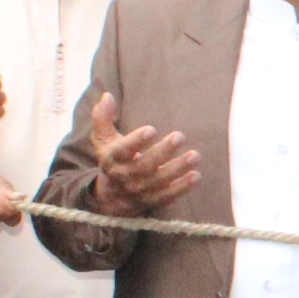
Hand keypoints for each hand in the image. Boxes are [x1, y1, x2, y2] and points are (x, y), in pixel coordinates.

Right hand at [85, 92, 199, 216]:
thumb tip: (107, 96)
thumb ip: (102, 119)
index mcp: (112, 160)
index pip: (122, 151)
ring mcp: (139, 192)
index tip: (151, 130)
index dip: (135, 141)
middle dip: (163, 152)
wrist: (110, 199)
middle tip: (180, 136)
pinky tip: (196, 175)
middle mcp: (124, 177)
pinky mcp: (153, 201)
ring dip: (177, 169)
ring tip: (195, 155)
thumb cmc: (113, 160)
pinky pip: (168, 196)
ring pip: (159, 182)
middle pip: (144, 166)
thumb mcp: (103, 141)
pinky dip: (182, 187)